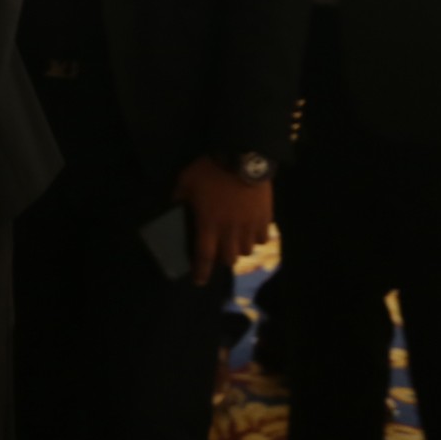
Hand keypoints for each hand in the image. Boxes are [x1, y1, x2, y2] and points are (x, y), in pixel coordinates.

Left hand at [173, 156, 271, 285]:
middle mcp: (230, 231)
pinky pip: (263, 238)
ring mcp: (250, 226)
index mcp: (208, 224)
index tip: (198, 281)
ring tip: (234, 240)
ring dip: (239, 248)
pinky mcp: (266, 219)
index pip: (204, 256)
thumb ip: (179, 197)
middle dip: (222, 259)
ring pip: (247, 251)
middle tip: (218, 251)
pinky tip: (252, 231)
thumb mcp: (185, 181)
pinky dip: (257, 239)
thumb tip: (174, 204)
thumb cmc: (210, 170)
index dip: (201, 272)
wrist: (243, 158)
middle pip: (229, 259)